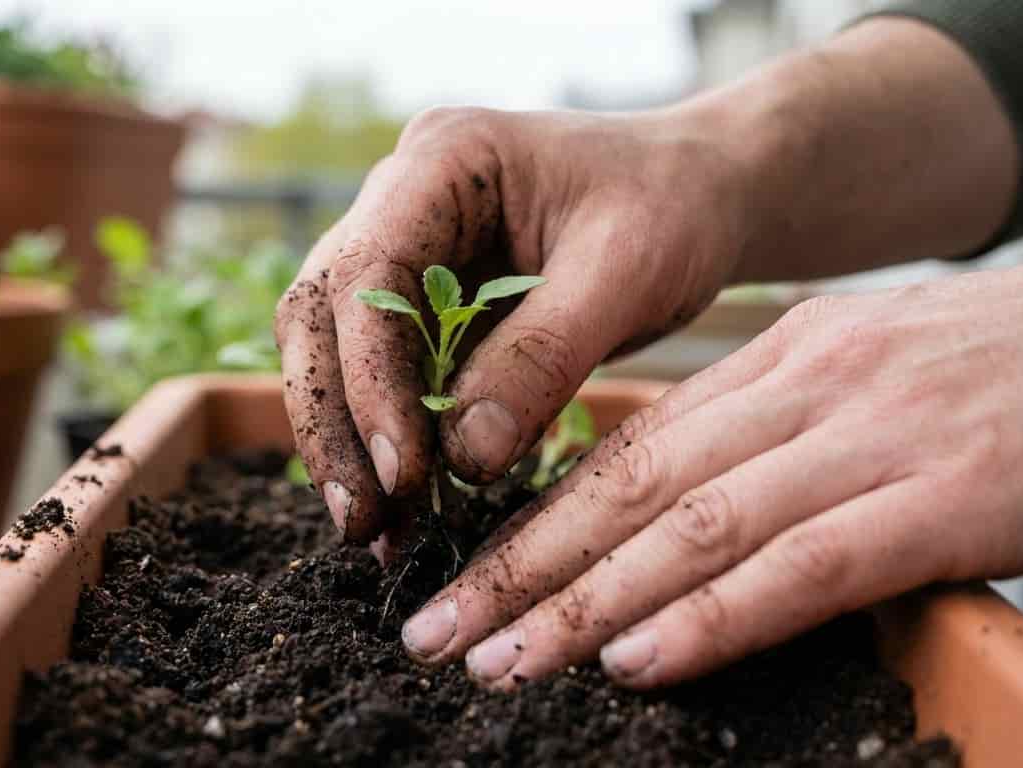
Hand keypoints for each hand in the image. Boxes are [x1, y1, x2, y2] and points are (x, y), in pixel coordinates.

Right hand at [274, 106, 754, 544]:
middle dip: (333, 422)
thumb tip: (463, 459)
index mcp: (441, 160)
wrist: (703, 194)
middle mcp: (400, 201)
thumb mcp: (627, 272)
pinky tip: (405, 513)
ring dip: (348, 443)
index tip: (403, 471)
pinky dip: (389, 444)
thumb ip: (542, 357)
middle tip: (363, 522)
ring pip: (333, 351)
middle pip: (318, 314)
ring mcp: (404, 252)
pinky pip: (383, 377)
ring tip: (376, 535)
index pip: (365, 272)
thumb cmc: (675, 208)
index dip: (370, 377)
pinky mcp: (423, 305)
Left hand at [400, 258, 1022, 688]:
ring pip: (693, 527)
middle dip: (520, 567)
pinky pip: (804, 565)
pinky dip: (712, 616)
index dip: (535, 519)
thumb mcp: (875, 374)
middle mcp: (809, 389)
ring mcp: (876, 440)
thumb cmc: (1014, 369)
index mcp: (785, 359)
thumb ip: (780, 428)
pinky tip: (635, 660)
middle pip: (631, 487)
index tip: (461, 575)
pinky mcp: (948, 500)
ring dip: (582, 603)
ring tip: (497, 661)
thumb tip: (683, 506)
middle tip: (432, 632)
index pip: (631, 447)